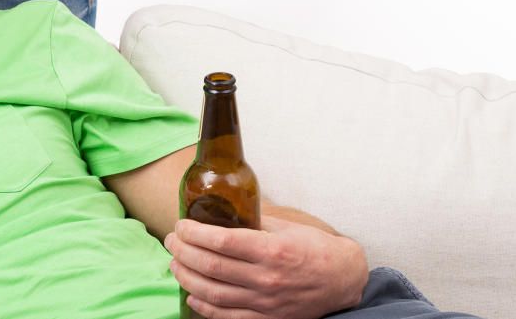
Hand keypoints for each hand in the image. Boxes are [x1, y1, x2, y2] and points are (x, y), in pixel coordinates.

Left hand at [164, 216, 367, 318]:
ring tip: (175, 263)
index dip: (193, 233)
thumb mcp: (288, 227)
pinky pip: (226, 317)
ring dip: (186, 277)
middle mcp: (266, 278)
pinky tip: (191, 294)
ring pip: (213, 293)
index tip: (180, 225)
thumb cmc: (316, 249)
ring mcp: (265, 303)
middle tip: (171, 241)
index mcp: (272, 250)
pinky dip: (203, 306)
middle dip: (183, 252)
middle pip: (211, 267)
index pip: (221, 241)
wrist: (344, 281)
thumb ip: (255, 220)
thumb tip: (223, 208)